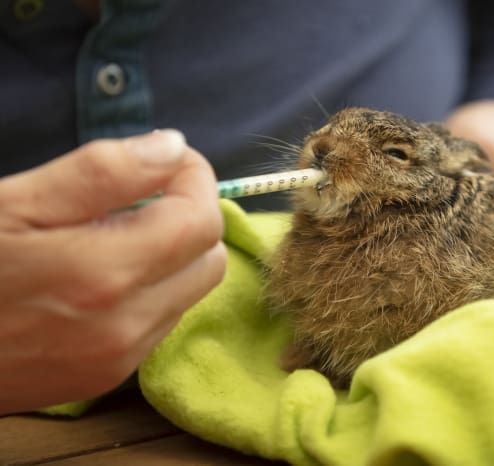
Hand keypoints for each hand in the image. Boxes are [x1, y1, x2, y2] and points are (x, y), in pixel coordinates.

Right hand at [0, 130, 226, 413]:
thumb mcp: (15, 203)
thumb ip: (101, 172)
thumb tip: (172, 148)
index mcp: (106, 272)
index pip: (201, 221)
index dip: (195, 180)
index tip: (169, 161)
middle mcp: (126, 324)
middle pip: (209, 260)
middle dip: (191, 216)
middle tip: (145, 194)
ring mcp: (120, 358)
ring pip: (190, 292)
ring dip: (174, 255)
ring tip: (119, 233)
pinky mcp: (108, 377)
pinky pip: (161, 322)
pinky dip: (153, 289)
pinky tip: (108, 275)